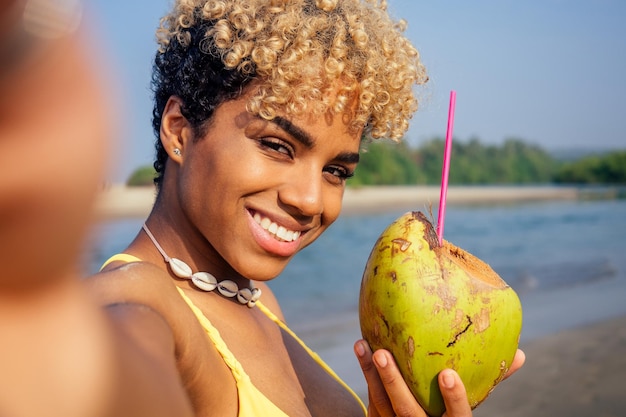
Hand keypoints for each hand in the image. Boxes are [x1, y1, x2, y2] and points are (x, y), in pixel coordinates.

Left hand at [354, 340, 525, 416]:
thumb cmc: (451, 416)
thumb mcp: (468, 407)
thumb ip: (490, 382)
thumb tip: (521, 354)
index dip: (454, 400)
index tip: (447, 374)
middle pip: (406, 411)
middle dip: (393, 382)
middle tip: (382, 353)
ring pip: (382, 406)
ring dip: (371, 374)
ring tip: (363, 343)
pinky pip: (372, 402)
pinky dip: (367, 376)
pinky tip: (362, 349)